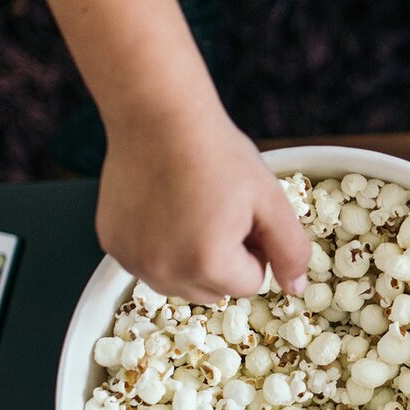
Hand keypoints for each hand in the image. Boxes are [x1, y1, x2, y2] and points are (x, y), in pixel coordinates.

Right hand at [97, 104, 310, 304]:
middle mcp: (164, 272)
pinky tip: (163, 206)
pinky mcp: (112, 245)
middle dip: (224, 261)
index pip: (251, 283)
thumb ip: (290, 250)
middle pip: (214, 291)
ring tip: (191, 209)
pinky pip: (148, 263)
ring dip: (191, 258)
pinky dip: (160, 245)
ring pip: (179, 281)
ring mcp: (133, 260)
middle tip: (219, 212)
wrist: (159, 118)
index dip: (254, 248)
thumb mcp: (270, 200)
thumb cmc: (218, 154)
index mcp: (208, 264)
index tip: (244, 215)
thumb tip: (296, 287)